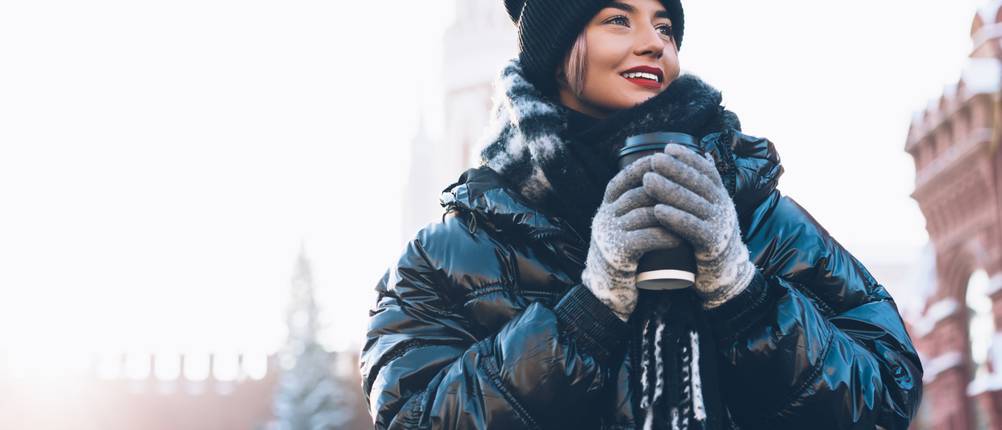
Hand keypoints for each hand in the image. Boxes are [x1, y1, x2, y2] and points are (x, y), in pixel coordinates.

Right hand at [582, 155, 682, 320]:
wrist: (608, 287)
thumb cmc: (623, 252)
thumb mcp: (621, 224)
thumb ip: (634, 205)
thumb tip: (660, 177)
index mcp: (605, 206)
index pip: (622, 180)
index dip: (642, 168)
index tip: (664, 160)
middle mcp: (604, 216)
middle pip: (637, 194)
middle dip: (664, 189)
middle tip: (689, 189)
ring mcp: (609, 234)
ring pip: (644, 214)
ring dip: (670, 213)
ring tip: (690, 214)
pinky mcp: (618, 252)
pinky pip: (646, 238)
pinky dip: (665, 236)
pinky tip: (679, 238)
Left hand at [642, 144, 755, 307]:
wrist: (724, 275)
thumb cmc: (707, 240)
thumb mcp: (707, 212)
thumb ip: (698, 192)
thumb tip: (692, 162)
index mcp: (721, 198)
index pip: (707, 171)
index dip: (689, 158)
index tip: (668, 147)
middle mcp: (724, 208)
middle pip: (699, 184)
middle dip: (676, 169)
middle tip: (654, 160)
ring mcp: (721, 226)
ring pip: (694, 203)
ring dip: (669, 190)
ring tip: (648, 180)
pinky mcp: (713, 245)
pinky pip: (692, 229)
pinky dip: (675, 218)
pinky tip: (658, 211)